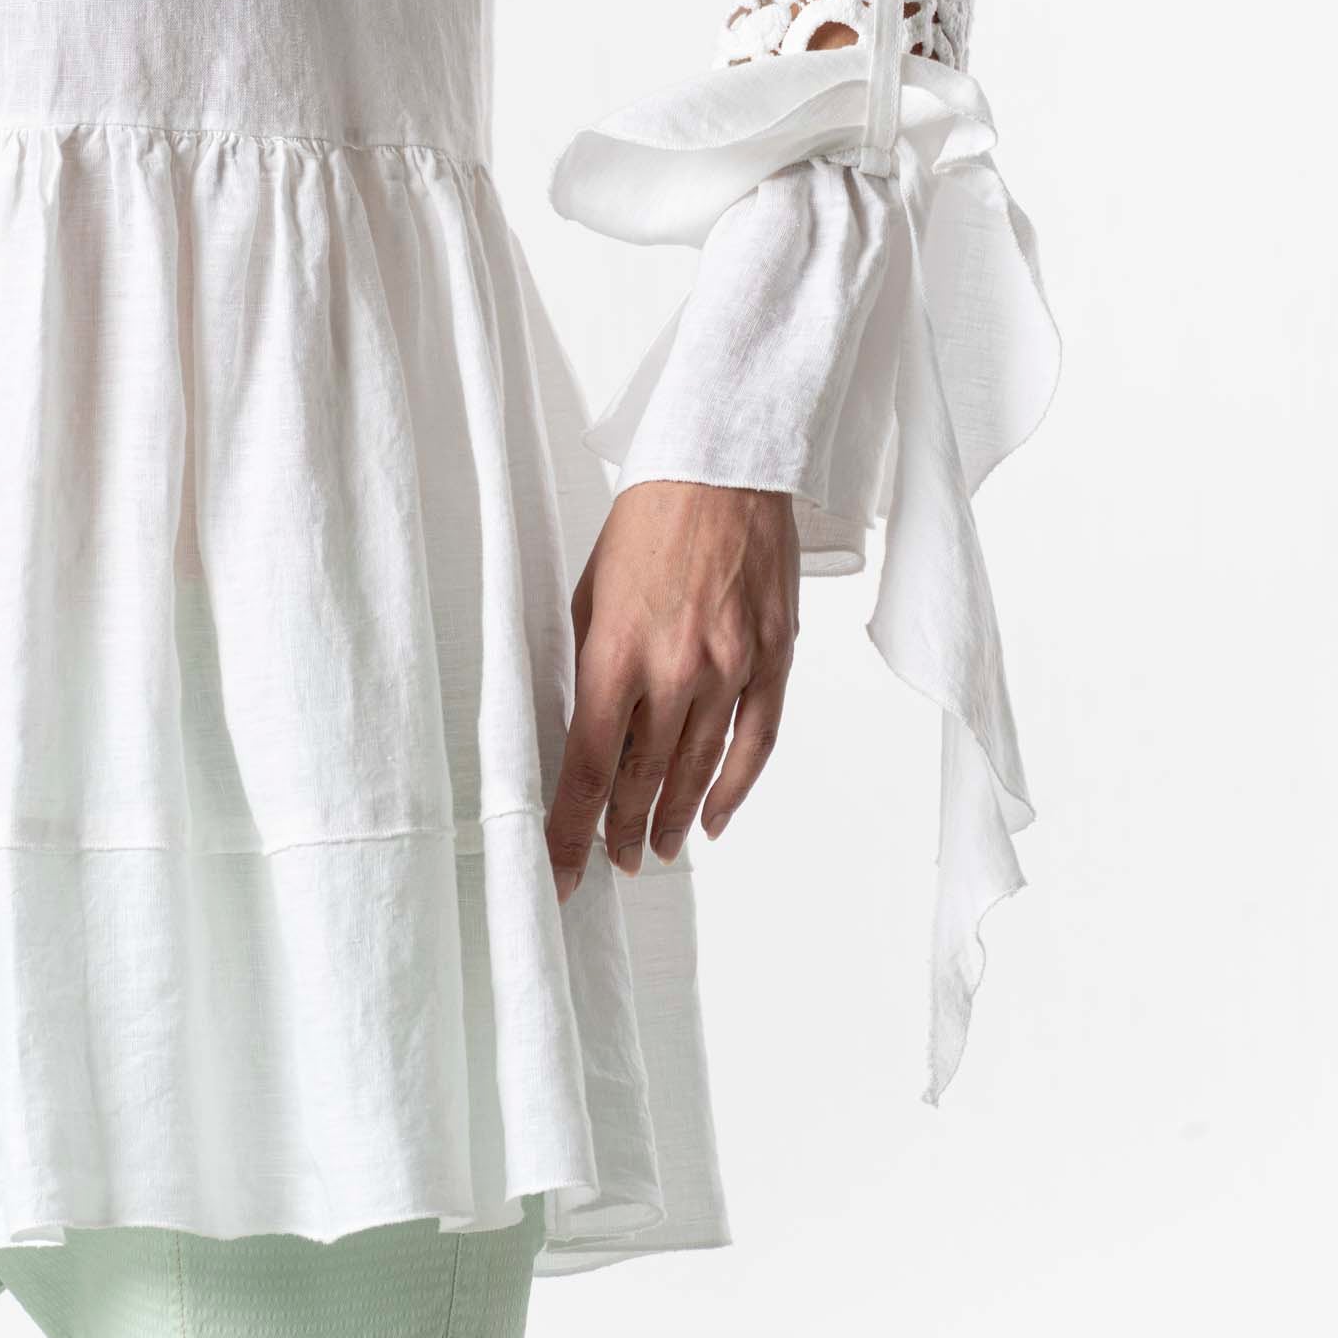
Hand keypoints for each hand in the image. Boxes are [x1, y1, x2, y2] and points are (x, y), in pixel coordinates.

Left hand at [545, 480, 799, 900]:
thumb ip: (592, 667)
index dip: (572, 829)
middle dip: (624, 829)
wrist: (722, 468)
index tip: (564, 869)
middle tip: (616, 858)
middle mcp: (675, 670)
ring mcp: (730, 667)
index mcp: (616, 653)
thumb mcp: (591, 594)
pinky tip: (717, 816)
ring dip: (676, 817)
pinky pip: (757, 742)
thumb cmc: (649, 522)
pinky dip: (735, 788)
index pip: (587, 767)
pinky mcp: (772, 657)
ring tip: (660, 847)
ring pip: (699, 770)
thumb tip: (590, 731)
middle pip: (643, 778)